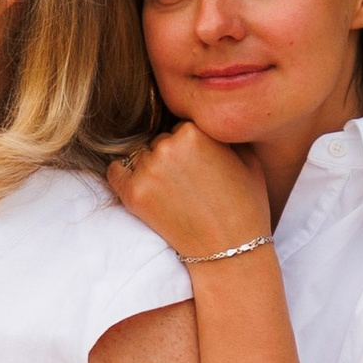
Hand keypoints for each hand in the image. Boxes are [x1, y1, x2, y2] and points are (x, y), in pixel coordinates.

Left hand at [108, 125, 273, 268]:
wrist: (231, 250)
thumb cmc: (245, 204)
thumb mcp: (247, 156)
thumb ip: (223, 129)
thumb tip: (210, 112)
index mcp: (195, 130)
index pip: (181, 126)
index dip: (190, 145)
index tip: (199, 166)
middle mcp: (168, 145)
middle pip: (159, 140)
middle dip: (170, 157)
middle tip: (187, 184)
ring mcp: (148, 169)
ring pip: (140, 156)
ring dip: (150, 168)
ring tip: (173, 194)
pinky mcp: (133, 193)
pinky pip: (116, 172)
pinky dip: (124, 178)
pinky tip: (144, 191)